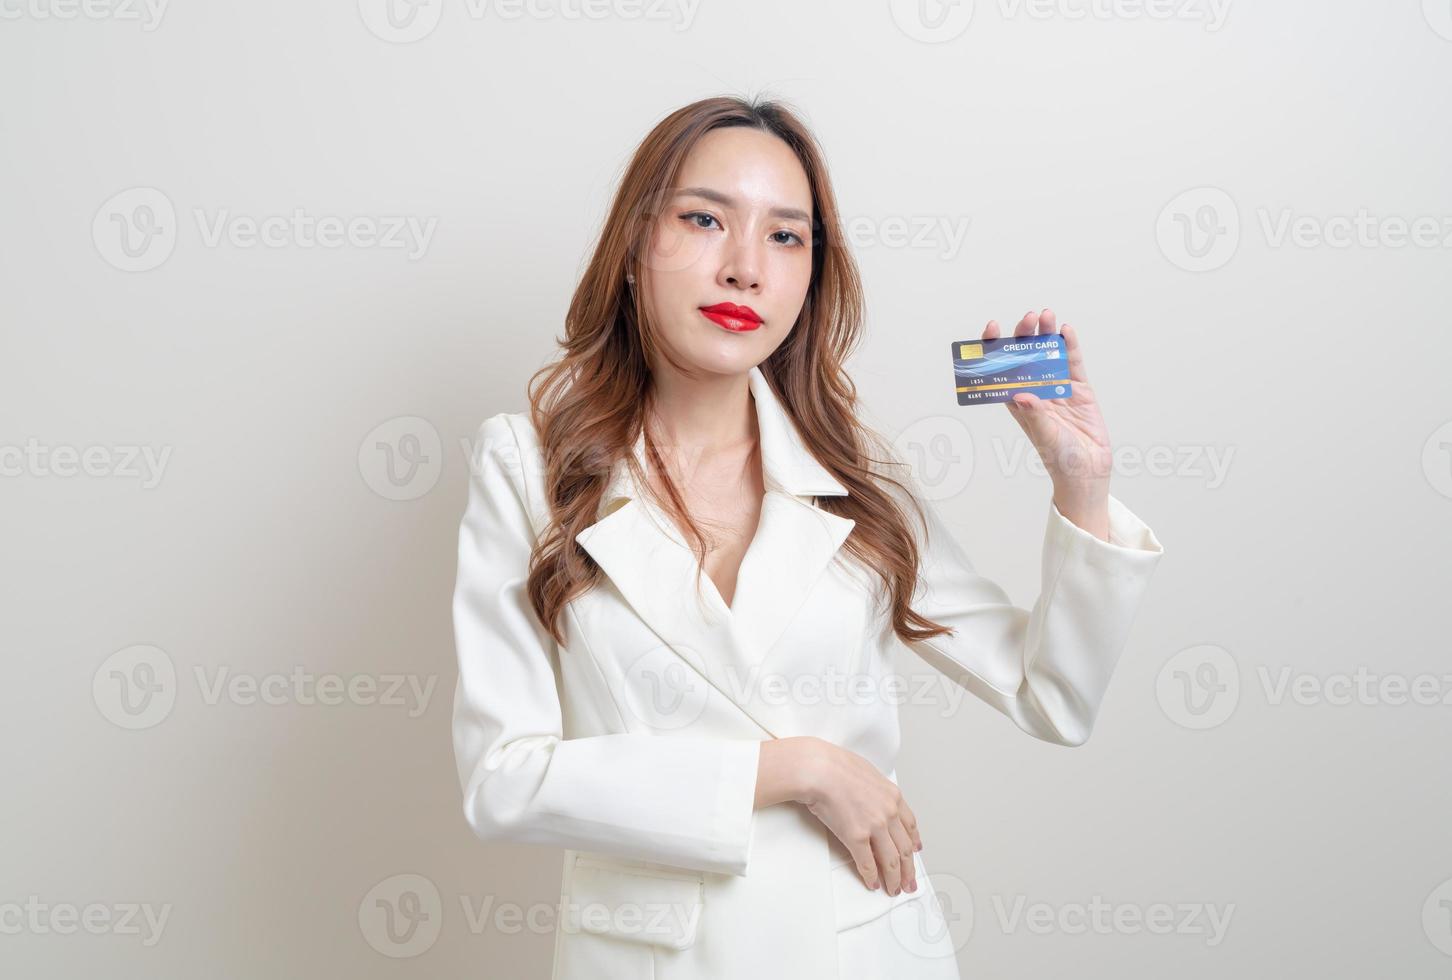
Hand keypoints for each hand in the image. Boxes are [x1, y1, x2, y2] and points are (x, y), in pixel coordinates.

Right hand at [780, 737, 920, 895]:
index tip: (915, 851)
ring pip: (891, 860)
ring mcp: (875, 826)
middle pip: (904, 848)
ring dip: (894, 878)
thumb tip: (874, 799)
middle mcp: (889, 813)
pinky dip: (872, 877)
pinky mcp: (857, 837)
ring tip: (894, 888)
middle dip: (908, 869)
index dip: (913, 842)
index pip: (910, 826)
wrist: (819, 770)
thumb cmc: (836, 766)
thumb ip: (877, 791)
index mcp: (893, 796)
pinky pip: (867, 864)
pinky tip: (873, 883)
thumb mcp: (868, 773)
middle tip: (909, 881)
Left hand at [985, 309, 1112, 535]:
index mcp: (1018, 401)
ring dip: (1046, 335)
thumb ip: (1035, 415)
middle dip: (1024, 335)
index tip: (992, 328)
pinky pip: (1072, 363)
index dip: (994, 348)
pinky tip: (1066, 330)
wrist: (1087, 470)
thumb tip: (1022, 395)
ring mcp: (1057, 387)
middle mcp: (1035, 390)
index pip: (1000, 369)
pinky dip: (1070, 346)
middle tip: (1027, 318)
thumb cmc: (1059, 457)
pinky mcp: (1079, 389)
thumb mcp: (1045, 436)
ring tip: (1046, 315)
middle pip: (1025, 356)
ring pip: (1049, 354)